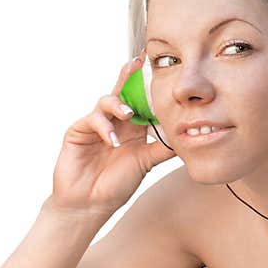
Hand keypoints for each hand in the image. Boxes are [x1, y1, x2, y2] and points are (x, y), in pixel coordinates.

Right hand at [50, 49, 175, 216]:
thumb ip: (163, 148)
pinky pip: (92, 120)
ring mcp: (96, 125)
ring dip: (119, 105)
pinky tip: (112, 142)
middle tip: (139, 62)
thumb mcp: (145, 163)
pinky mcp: (78, 132)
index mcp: (132, 127)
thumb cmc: (116, 185)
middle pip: (123, 92)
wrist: (89, 205)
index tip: (163, 71)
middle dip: (130, 76)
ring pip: (107, 101)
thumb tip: (188, 136)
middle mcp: (115, 122)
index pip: (142, 102)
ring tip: (128, 114)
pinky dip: (104, 127)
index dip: (150, 88)